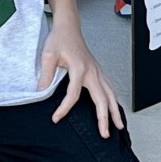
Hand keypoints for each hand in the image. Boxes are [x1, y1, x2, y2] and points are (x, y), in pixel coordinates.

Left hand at [41, 22, 124, 138]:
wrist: (68, 27)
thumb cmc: (60, 39)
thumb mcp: (48, 56)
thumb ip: (46, 76)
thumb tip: (41, 93)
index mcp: (80, 68)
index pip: (74, 95)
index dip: (65, 108)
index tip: (56, 118)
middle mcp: (92, 71)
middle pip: (102, 98)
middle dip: (105, 117)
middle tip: (105, 134)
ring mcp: (97, 71)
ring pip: (110, 94)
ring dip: (115, 110)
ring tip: (118, 125)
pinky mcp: (97, 71)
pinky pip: (109, 88)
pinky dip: (113, 100)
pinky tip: (114, 108)